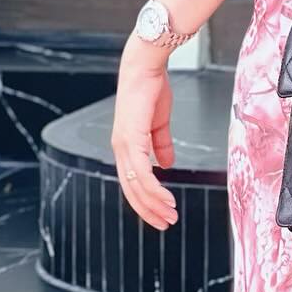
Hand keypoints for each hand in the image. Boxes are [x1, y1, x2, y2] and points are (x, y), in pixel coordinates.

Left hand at [110, 47, 179, 230]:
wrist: (146, 67)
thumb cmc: (150, 89)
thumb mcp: (159, 122)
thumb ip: (161, 144)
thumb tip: (166, 164)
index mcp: (126, 145)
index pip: (133, 181)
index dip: (146, 200)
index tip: (161, 213)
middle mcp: (121, 149)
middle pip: (131, 190)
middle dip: (149, 210)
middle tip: (166, 223)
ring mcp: (124, 145)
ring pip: (136, 186)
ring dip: (154, 204)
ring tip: (170, 215)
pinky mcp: (131, 139)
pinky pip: (142, 172)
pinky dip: (154, 188)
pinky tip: (166, 198)